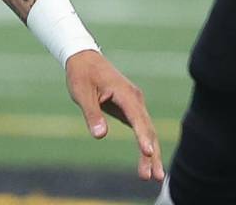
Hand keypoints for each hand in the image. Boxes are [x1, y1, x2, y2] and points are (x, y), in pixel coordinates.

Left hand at [65, 50, 163, 181]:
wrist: (84, 58)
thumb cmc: (82, 75)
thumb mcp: (82, 93)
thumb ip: (92, 114)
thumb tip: (99, 135)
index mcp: (124, 93)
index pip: (137, 117)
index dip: (142, 136)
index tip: (147, 152)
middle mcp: (135, 99)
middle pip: (147, 129)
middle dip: (151, 153)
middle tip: (154, 176)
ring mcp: (135, 104)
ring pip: (147, 131)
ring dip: (151, 153)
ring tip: (153, 177)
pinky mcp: (131, 109)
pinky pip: (142, 129)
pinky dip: (146, 145)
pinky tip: (148, 162)